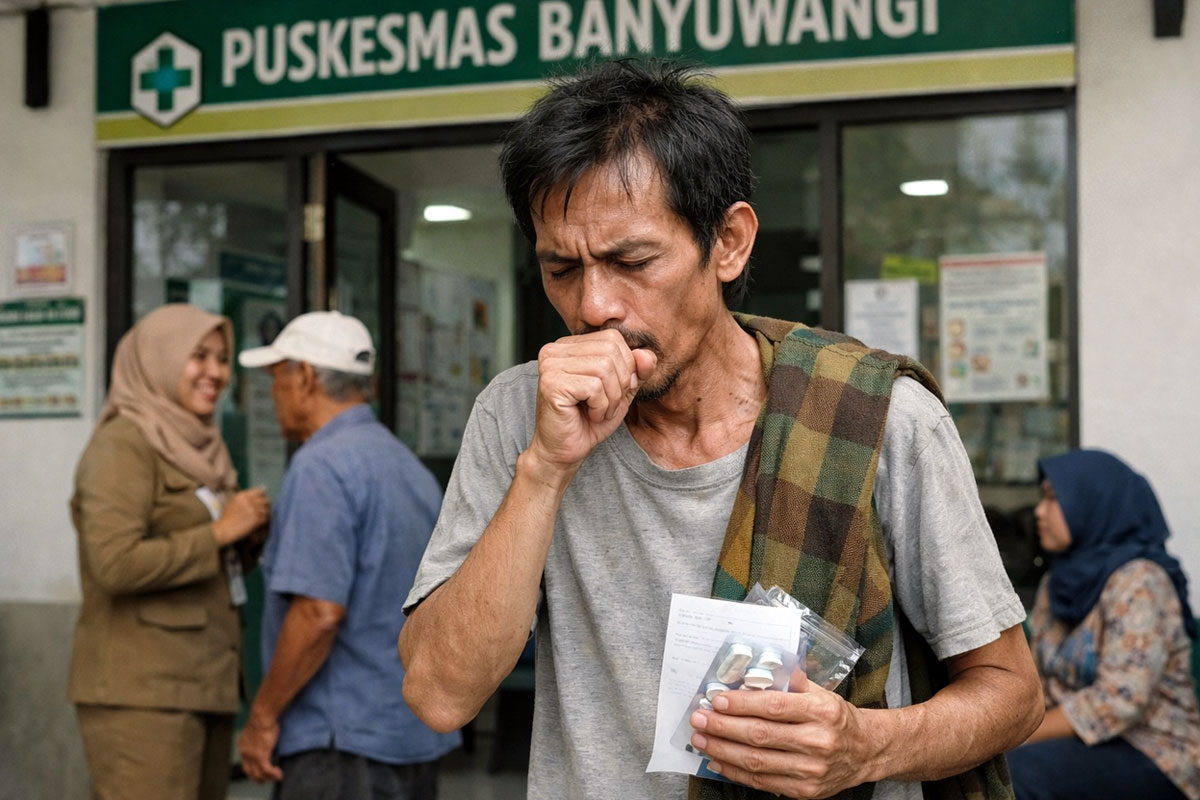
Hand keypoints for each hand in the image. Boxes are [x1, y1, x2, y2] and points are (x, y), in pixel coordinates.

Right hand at [212, 487, 269, 546]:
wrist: (222, 530)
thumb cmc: (227, 518)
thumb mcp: (234, 503)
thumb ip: (247, 497)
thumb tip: (264, 489)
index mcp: (242, 495)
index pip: (260, 491)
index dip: (262, 498)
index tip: (261, 504)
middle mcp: (248, 500)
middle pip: (266, 500)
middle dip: (265, 506)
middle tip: (262, 513)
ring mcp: (253, 509)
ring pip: (267, 509)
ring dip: (266, 515)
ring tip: (260, 520)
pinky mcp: (256, 518)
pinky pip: (267, 518)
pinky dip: (265, 521)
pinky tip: (259, 525)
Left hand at [237, 711, 282, 782]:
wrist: (263, 715)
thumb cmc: (262, 716)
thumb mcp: (256, 727)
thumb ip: (257, 735)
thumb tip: (263, 735)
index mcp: (243, 745)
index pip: (245, 762)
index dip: (251, 769)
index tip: (259, 770)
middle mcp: (245, 752)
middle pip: (249, 771)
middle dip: (257, 778)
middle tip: (264, 780)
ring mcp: (252, 755)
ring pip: (258, 774)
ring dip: (268, 778)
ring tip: (276, 777)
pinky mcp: (261, 756)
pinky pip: (267, 770)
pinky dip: (274, 774)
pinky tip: (280, 774)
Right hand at [527, 329, 656, 477]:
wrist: (564, 452)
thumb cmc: (589, 421)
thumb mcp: (622, 391)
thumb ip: (637, 370)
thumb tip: (647, 354)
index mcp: (569, 345)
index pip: (613, 338)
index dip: (626, 366)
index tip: (615, 392)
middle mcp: (555, 350)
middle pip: (610, 351)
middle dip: (620, 383)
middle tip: (608, 405)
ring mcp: (550, 365)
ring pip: (604, 368)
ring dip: (611, 398)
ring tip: (600, 412)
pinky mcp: (551, 384)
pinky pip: (594, 387)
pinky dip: (601, 407)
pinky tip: (590, 416)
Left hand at [688, 676, 880, 798]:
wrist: (865, 751)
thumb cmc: (835, 717)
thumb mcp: (820, 692)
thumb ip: (789, 681)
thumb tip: (753, 668)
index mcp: (821, 711)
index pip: (773, 706)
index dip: (741, 704)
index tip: (716, 700)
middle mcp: (818, 741)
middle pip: (760, 735)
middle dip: (723, 727)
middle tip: (698, 718)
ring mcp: (811, 770)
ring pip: (757, 761)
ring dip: (722, 750)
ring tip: (701, 739)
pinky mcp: (804, 791)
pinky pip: (762, 782)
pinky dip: (735, 771)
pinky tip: (718, 760)